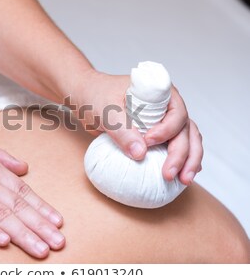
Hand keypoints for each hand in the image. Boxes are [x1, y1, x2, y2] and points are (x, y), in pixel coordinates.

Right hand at [0, 133, 64, 258]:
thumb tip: (24, 167)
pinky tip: (4, 242)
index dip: (41, 207)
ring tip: (41, 249)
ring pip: (0, 215)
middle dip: (40, 225)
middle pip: (16, 206)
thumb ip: (0, 157)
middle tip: (59, 242)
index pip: (21, 191)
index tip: (58, 222)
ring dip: (23, 234)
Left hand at [72, 70, 202, 184]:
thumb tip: (140, 153)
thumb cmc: (96, 96)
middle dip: (182, 154)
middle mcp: (167, 107)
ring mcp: (164, 121)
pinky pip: (174, 147)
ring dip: (188, 161)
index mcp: (160, 94)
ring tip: (182, 180)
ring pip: (186, 140)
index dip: (168, 130)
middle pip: (185, 130)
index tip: (149, 141)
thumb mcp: (106, 111)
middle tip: (169, 173)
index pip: (176, 113)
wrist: (86, 97)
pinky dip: (180, 161)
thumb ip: (122, 131)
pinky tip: (180, 177)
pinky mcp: (157, 135)